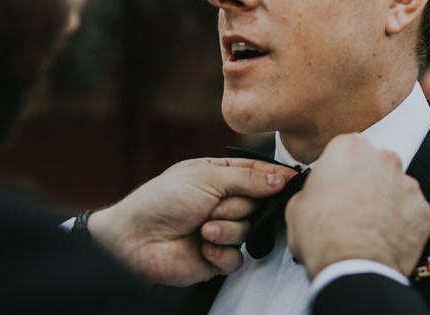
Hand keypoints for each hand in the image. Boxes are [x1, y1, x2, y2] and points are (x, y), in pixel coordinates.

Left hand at [87, 157, 293, 285]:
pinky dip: (221, 252)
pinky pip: (237, 256)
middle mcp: (222, 201)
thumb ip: (247, 179)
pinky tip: (202, 248)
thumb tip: (280, 179)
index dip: (275, 176)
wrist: (136, 240)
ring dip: (226, 229)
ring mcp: (220, 229)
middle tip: (215, 207)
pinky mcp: (216, 257)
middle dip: (237, 206)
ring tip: (203, 229)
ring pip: (248, 230)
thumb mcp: (207, 177)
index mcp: (219, 175)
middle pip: (256, 202)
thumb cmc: (164, 199)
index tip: (294, 178)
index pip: (256, 173)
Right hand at [286, 134, 429, 278]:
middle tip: (351, 206)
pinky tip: (386, 237)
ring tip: (369, 226)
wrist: (352, 269)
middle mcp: (383, 158)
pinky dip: (402, 223)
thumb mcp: (297, 204)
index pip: (346, 150)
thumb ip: (313, 188)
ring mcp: (408, 183)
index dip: (339, 170)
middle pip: (374, 164)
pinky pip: (412, 212)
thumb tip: (317, 196)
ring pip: (395, 187)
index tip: (335, 185)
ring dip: (386, 201)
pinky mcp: (423, 210)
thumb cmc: (322, 235)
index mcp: (350, 147)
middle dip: (366, 181)